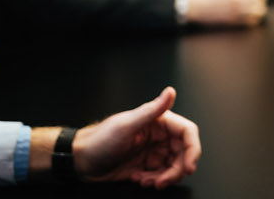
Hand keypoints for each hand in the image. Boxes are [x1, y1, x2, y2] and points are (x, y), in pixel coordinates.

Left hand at [72, 87, 200, 189]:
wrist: (80, 161)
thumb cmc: (99, 141)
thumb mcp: (126, 126)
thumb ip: (152, 110)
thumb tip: (170, 92)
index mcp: (158, 121)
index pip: (187, 133)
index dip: (193, 150)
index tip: (189, 167)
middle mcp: (159, 136)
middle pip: (183, 154)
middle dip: (175, 171)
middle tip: (161, 181)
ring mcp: (153, 152)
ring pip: (174, 167)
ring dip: (163, 178)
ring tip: (145, 181)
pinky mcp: (147, 166)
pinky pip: (161, 176)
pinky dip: (154, 181)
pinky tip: (138, 179)